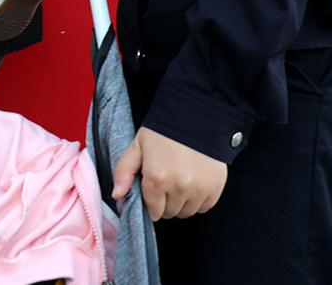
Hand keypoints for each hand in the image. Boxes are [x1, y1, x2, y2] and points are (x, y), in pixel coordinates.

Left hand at [111, 126, 228, 220]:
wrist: (194, 117)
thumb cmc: (162, 132)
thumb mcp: (137, 147)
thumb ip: (124, 172)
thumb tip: (117, 195)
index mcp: (156, 178)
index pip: (154, 212)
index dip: (151, 203)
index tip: (153, 192)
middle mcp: (179, 187)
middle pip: (170, 213)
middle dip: (165, 203)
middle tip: (166, 184)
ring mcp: (199, 189)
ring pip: (187, 212)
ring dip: (182, 203)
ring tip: (179, 182)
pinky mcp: (215, 187)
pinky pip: (204, 207)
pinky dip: (198, 200)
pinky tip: (193, 183)